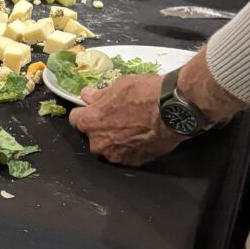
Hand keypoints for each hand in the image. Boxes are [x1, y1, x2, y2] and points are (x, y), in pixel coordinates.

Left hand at [68, 73, 182, 165]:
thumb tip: (86, 96)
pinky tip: (142, 136)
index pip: (75, 119)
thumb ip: (99, 95)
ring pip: (108, 147)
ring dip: (115, 140)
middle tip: (118, 117)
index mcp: (90, 122)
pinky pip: (125, 155)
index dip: (85, 112)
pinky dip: (130, 148)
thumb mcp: (119, 86)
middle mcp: (98, 143)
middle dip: (100, 127)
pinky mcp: (132, 163)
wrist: (174, 110)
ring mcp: (115, 156)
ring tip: (133, 127)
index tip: (94, 109)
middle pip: (92, 136)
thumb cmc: (145, 93)